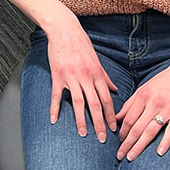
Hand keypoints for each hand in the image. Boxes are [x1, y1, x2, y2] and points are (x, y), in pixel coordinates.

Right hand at [46, 20, 117, 142]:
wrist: (64, 30)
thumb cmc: (81, 44)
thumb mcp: (96, 60)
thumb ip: (105, 77)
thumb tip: (116, 90)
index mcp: (97, 74)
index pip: (107, 99)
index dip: (111, 115)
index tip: (114, 129)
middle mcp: (86, 77)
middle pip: (95, 104)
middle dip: (99, 123)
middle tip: (102, 138)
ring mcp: (71, 77)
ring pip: (78, 103)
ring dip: (81, 120)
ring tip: (83, 134)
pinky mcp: (57, 75)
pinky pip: (56, 95)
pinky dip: (55, 108)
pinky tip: (54, 120)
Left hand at [116, 28, 169, 160]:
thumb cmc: (163, 82)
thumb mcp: (144, 88)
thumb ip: (130, 103)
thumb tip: (116, 118)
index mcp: (143, 96)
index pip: (128, 119)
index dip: (122, 132)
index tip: (118, 142)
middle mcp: (153, 104)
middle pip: (136, 128)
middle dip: (126, 143)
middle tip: (119, 156)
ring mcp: (167, 110)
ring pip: (150, 131)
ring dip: (139, 146)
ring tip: (131, 157)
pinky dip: (165, 142)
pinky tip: (159, 153)